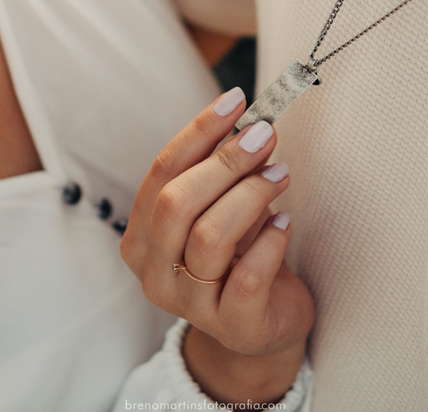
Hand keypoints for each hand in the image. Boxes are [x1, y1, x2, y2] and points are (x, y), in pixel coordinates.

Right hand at [120, 89, 314, 402]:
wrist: (261, 326)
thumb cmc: (238, 258)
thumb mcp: (220, 210)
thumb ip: (222, 174)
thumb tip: (249, 122)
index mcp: (142, 237)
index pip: (162, 172)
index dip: (199, 132)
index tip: (236, 101)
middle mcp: (154, 272)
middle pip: (177, 202)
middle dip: (225, 161)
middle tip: (264, 134)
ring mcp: (190, 305)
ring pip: (210, 236)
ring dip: (250, 195)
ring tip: (280, 175)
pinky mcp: (233, 325)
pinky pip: (248, 276)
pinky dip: (271, 241)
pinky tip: (285, 224)